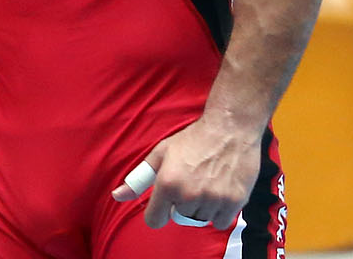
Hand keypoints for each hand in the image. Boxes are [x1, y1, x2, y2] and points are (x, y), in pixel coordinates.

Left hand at [111, 115, 261, 230]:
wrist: (229, 130)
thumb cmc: (192, 140)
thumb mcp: (160, 153)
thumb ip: (138, 178)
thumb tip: (117, 196)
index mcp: (167, 183)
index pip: (154, 220)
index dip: (157, 213)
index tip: (163, 206)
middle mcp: (188, 195)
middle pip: (179, 218)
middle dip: (181, 206)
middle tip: (189, 185)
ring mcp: (213, 200)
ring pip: (200, 220)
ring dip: (201, 208)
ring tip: (205, 185)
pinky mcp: (234, 202)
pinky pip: (220, 222)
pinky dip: (219, 212)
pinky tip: (218, 193)